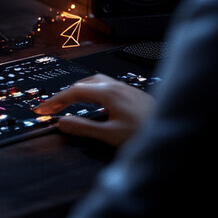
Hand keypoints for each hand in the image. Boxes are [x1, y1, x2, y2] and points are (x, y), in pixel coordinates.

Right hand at [33, 74, 155, 147]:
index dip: (55, 101)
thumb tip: (62, 122)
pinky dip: (92, 93)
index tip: (42, 109)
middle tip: (53, 107)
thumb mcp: (110, 135)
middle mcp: (116, 86)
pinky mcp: (133, 95)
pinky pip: (106, 87)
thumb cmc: (146, 134)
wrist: (175, 130)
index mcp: (108, 93)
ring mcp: (126, 89)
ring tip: (70, 102)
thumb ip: (83, 128)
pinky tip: (96, 104)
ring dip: (79, 91)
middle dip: (65, 94)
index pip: (73, 92)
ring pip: (96, 82)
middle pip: (83, 83)